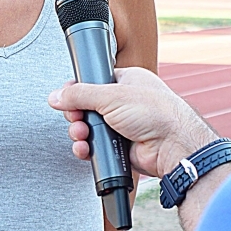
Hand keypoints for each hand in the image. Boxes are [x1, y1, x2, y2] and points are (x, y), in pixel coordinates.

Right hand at [48, 66, 218, 180]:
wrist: (174, 147)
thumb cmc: (155, 113)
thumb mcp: (111, 96)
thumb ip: (80, 94)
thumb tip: (56, 96)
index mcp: (126, 80)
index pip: (93, 81)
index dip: (77, 90)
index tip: (66, 98)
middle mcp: (124, 102)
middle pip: (87, 107)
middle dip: (77, 116)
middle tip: (76, 120)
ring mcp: (123, 125)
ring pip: (90, 128)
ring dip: (81, 133)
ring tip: (81, 136)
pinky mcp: (121, 146)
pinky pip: (97, 147)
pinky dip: (88, 149)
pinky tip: (85, 149)